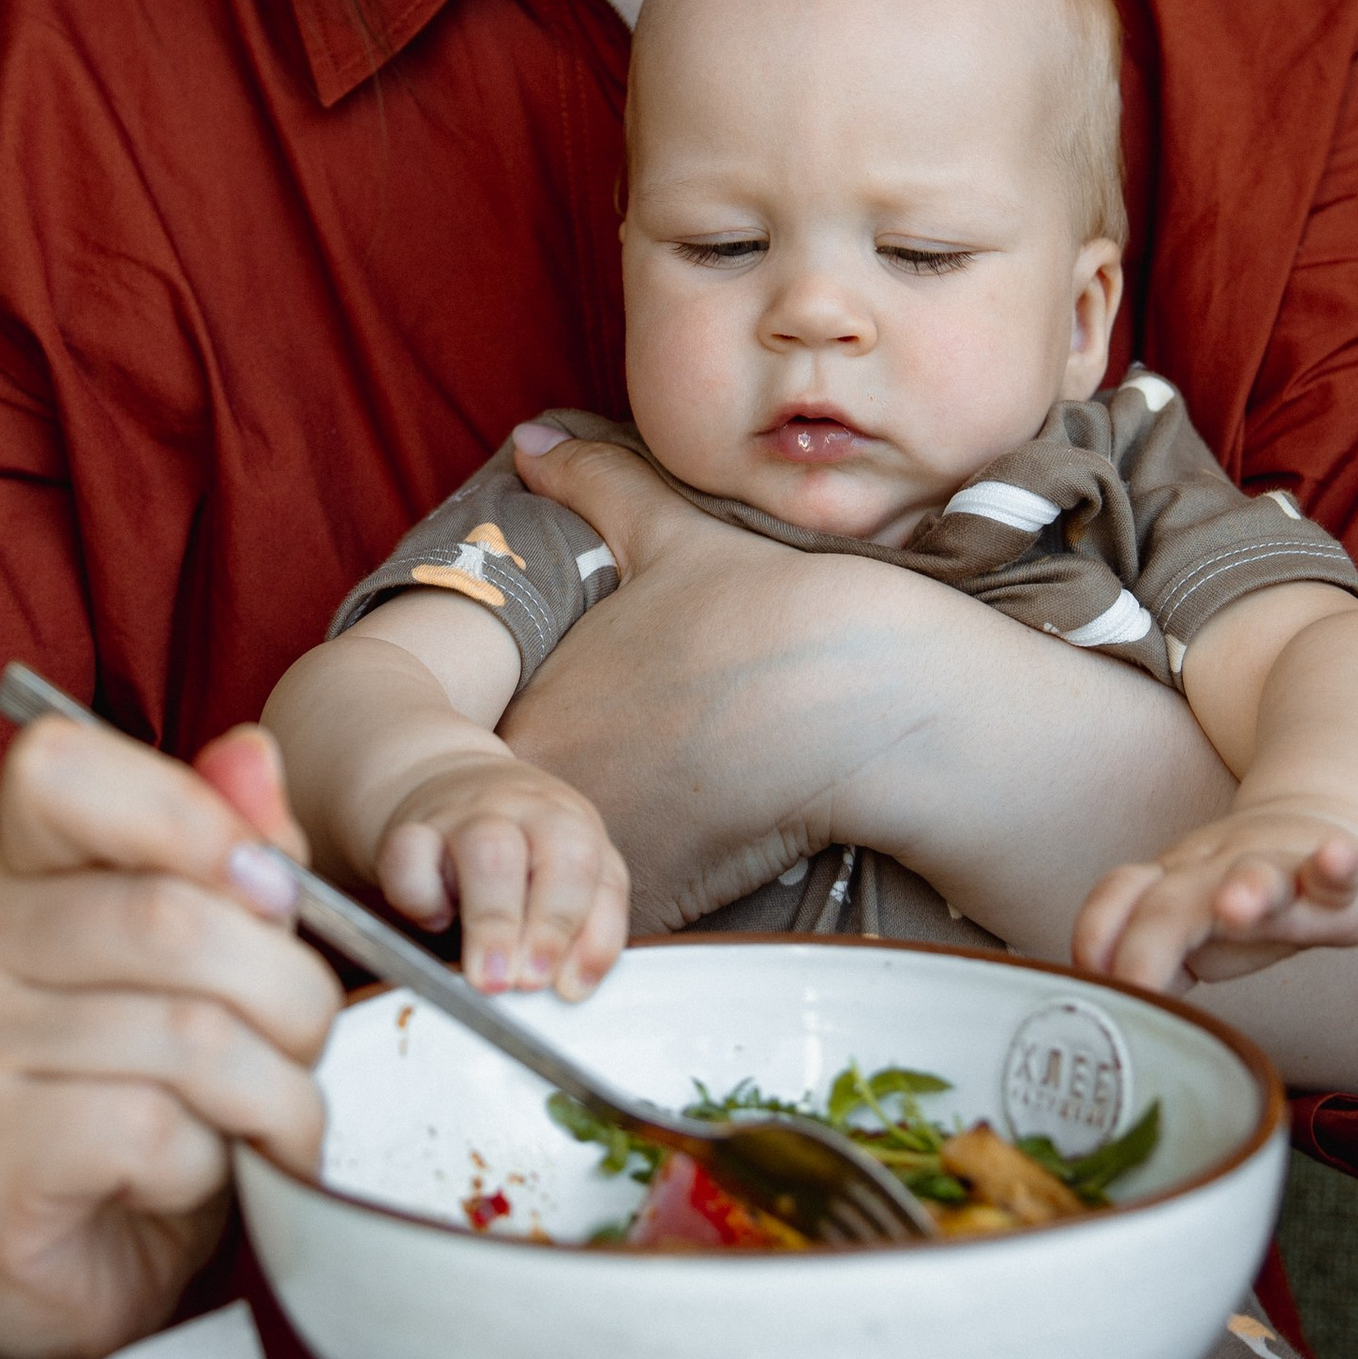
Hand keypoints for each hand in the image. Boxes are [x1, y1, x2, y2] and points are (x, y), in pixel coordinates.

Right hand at [0, 711, 338, 1358]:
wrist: (47, 1262)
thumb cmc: (139, 1094)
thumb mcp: (208, 966)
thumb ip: (234, 857)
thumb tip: (252, 753)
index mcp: (24, 871)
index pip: (62, 768)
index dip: (188, 810)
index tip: (270, 884)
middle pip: (170, 917)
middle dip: (288, 988)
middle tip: (307, 1043)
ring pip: (186, 1036)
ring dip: (274, 1091)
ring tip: (274, 1119)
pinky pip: (153, 1134)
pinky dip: (215, 1163)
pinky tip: (199, 1175)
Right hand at [373, 752, 628, 995]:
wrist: (447, 781)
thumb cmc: (521, 846)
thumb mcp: (571, 875)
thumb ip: (587, 927)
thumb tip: (572, 985)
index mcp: (571, 823)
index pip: (594, 874)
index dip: (586, 935)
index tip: (568, 988)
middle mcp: (524, 811)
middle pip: (553, 854)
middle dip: (547, 928)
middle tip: (529, 983)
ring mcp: (465, 814)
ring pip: (486, 851)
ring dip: (492, 922)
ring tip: (487, 977)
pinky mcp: (409, 827)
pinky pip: (409, 857)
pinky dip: (419, 898)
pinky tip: (435, 921)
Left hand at [504, 430, 897, 924]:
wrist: (867, 689)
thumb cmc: (769, 608)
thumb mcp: (669, 534)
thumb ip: (589, 485)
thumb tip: (530, 439)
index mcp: (537, 711)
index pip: (490, 756)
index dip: (538, 743)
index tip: (600, 731)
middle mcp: (548, 794)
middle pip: (522, 825)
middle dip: (552, 815)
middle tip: (638, 777)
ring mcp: (600, 857)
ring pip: (572, 879)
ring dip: (599, 864)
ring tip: (671, 817)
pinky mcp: (658, 906)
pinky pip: (627, 919)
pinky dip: (650, 897)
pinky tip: (702, 852)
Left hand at [1074, 800, 1357, 994]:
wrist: (1328, 833)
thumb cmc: (1244, 895)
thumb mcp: (1186, 918)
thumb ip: (1149, 953)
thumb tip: (1106, 1005)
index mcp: (1176, 888)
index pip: (1123, 895)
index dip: (1097, 928)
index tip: (1086, 973)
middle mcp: (1221, 876)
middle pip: (1178, 902)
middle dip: (1151, 941)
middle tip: (1131, 982)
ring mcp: (1283, 877)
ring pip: (1259, 878)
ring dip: (1245, 891)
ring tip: (1236, 906)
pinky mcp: (1345, 891)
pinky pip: (1341, 877)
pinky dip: (1338, 866)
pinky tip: (1337, 858)